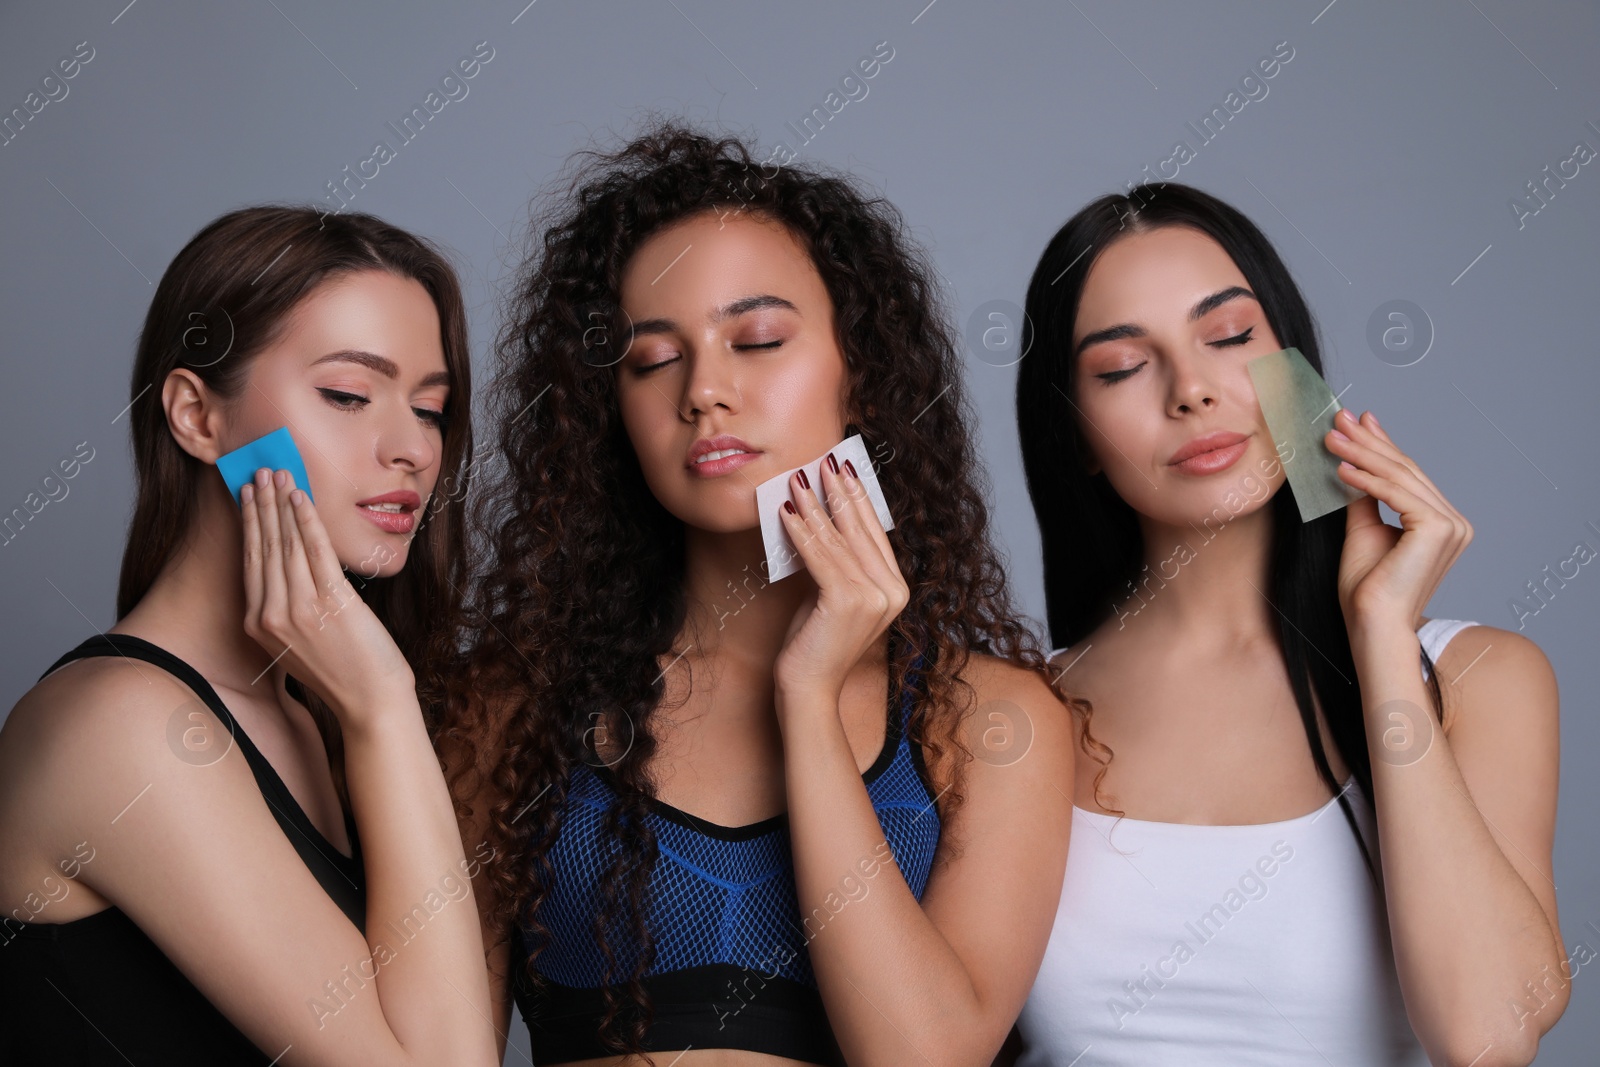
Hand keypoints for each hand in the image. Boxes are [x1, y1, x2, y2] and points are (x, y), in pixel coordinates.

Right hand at [240, 466, 415, 728]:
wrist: (370, 701)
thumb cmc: (342, 671)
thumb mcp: (299, 642)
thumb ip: (286, 610)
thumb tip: (290, 571)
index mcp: (259, 625)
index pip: (250, 562)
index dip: (249, 524)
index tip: (246, 495)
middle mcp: (271, 615)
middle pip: (263, 547)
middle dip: (261, 504)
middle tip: (258, 471)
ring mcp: (299, 608)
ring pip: (285, 543)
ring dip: (281, 504)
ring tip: (278, 474)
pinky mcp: (330, 602)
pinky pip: (315, 550)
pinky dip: (307, 519)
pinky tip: (301, 497)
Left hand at [773, 453, 908, 701]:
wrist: (809, 690)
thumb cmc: (816, 645)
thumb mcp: (831, 596)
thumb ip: (837, 565)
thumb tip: (819, 521)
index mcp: (896, 589)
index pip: (876, 534)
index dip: (860, 499)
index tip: (846, 471)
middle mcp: (892, 592)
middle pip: (860, 530)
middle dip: (839, 493)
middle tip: (824, 462)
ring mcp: (873, 597)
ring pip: (838, 540)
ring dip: (814, 506)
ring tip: (796, 481)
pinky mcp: (846, 601)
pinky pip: (819, 556)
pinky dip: (800, 531)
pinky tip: (786, 512)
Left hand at [1325, 409, 1471, 631]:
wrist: (1371, 622)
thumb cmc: (1366, 587)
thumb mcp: (1363, 531)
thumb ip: (1364, 498)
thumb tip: (1352, 465)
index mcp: (1442, 523)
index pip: (1407, 475)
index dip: (1382, 444)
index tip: (1358, 420)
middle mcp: (1454, 522)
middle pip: (1405, 471)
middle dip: (1369, 442)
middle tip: (1339, 419)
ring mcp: (1452, 525)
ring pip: (1399, 478)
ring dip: (1361, 454)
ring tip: (1330, 439)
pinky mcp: (1439, 529)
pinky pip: (1396, 494)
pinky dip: (1366, 479)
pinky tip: (1341, 468)